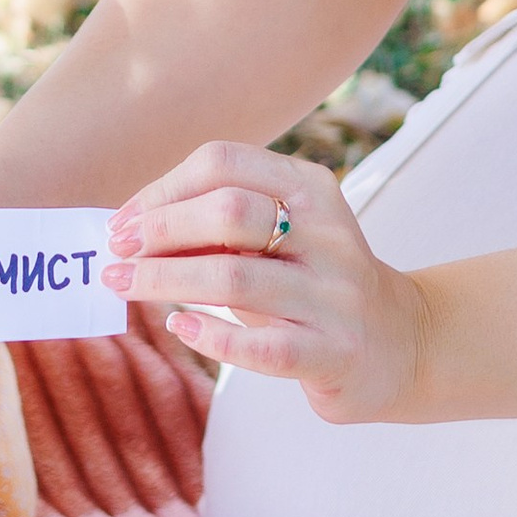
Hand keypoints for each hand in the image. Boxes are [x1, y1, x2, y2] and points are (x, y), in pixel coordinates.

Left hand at [103, 146, 427, 423]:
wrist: (401, 344)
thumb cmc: (311, 283)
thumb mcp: (278, 238)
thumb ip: (219, 227)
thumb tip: (129, 227)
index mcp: (312, 188)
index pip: (225, 162)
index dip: (163, 188)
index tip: (122, 220)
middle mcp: (329, 234)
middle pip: (230, 212)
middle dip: (160, 229)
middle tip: (115, 252)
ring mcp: (335, 296)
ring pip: (234, 278)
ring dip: (163, 280)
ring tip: (122, 285)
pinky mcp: (333, 353)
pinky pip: (261, 347)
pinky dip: (210, 336)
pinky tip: (178, 328)